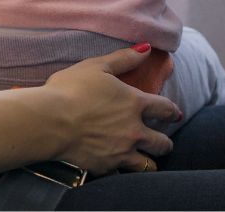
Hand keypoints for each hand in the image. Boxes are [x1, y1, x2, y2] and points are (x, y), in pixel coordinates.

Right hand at [40, 45, 181, 175]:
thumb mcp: (96, 66)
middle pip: (163, 143)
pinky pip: (122, 175)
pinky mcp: (106, 167)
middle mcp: (134, 130)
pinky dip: (122, 171)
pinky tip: (118, 168)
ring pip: (148, 165)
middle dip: (165, 142)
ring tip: (145, 159)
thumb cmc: (70, 89)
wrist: (49, 120)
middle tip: (161, 141)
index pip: (165, 109)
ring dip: (149, 160)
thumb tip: (146, 48)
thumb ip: (124, 58)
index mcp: (134, 103)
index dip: (172, 111)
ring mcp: (122, 152)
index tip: (175, 114)